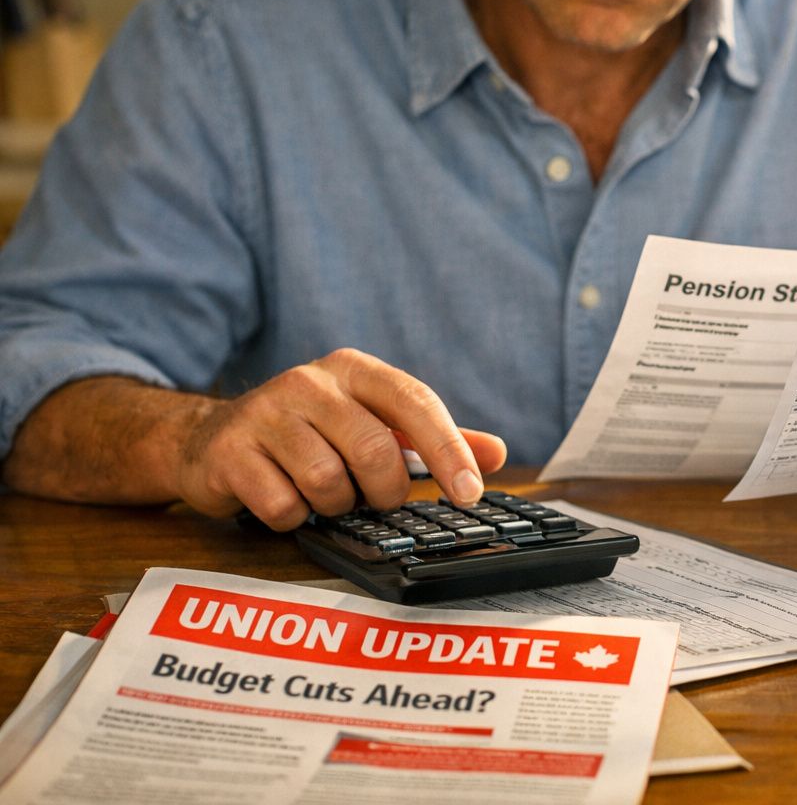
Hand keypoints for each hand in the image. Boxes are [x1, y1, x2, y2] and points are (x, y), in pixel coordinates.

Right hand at [177, 348, 505, 529]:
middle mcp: (309, 382)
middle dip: (384, 490)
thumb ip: (431, 439)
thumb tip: (496, 454)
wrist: (210, 439)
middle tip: (373, 497)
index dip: (449, 450)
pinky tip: (284, 499)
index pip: (416, 403)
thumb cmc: (309, 433)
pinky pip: (282, 505)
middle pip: (374, 450)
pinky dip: (293, 516)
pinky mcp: (229, 453)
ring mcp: (265, 414)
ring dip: (335, 505)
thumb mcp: (371, 424)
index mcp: (354, 370)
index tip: (471, 492)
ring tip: (322, 493)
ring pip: (327, 482)